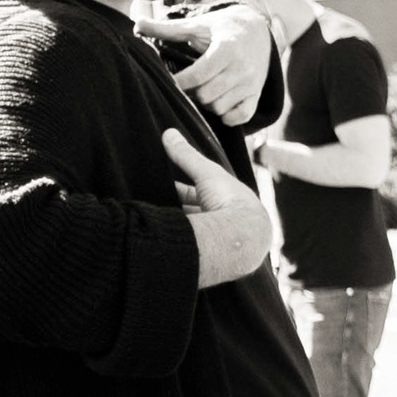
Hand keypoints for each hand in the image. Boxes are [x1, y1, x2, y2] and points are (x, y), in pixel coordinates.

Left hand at [158, 3, 275, 124]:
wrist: (257, 32)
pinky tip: (217, 104)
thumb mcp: (197, 25)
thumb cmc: (221, 29)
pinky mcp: (256, 96)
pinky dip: (226, 116)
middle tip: (183, 87)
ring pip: (219, 107)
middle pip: (206, 94)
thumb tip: (136, 24)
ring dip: (205, 104)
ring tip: (199, 92)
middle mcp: (242, 68)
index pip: (198, 75)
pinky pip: (240, 117)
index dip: (180, 82)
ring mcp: (251, 84)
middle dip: (190, 94)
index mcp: (227, 49)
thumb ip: (167, 29)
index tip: (170, 80)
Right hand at [163, 126, 274, 288]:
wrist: (242, 238)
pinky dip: (179, 249)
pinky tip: (164, 251)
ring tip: (153, 230)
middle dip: (180, 214)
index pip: (201, 196)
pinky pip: (193, 255)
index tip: (162, 189)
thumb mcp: (206, 174)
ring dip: (179, 233)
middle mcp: (229, 225)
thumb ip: (186, 156)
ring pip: (197, 237)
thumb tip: (167, 132)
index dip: (182, 192)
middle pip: (198, 217)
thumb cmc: (230, 202)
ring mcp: (222, 246)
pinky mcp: (213, 264)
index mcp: (230, 204)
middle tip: (153, 209)